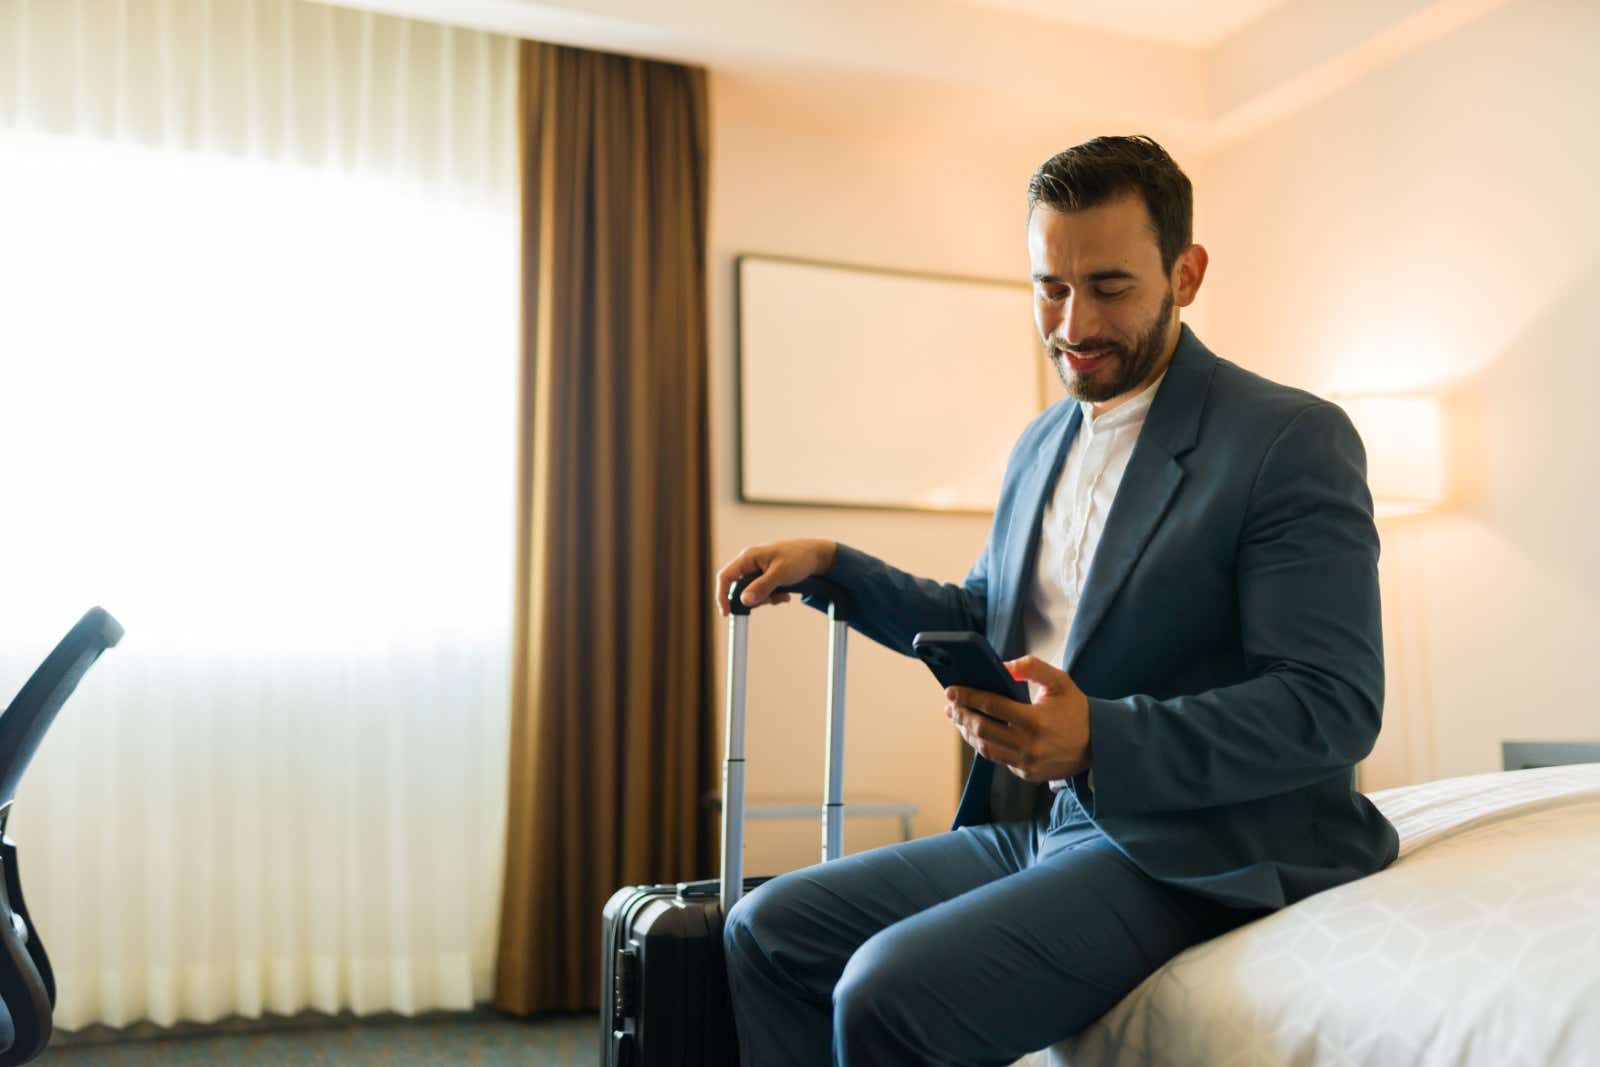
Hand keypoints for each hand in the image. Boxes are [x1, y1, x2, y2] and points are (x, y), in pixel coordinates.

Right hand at [715, 539, 837, 617]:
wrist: (818, 555)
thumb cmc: (800, 558)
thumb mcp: (781, 573)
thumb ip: (762, 586)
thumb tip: (745, 600)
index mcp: (749, 557)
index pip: (726, 576)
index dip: (722, 595)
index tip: (727, 613)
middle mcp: (750, 562)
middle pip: (738, 587)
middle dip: (753, 599)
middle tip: (770, 601)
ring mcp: (758, 569)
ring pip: (751, 591)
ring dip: (765, 598)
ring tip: (783, 596)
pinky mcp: (766, 575)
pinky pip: (761, 591)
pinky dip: (772, 596)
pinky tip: (785, 595)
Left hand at [946, 655, 1091, 782]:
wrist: (1099, 746)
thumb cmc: (1077, 711)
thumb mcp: (1060, 682)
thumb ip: (1032, 668)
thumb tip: (1003, 666)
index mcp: (1035, 720)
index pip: (991, 706)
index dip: (968, 697)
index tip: (951, 691)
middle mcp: (1028, 745)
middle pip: (982, 729)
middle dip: (961, 715)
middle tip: (951, 705)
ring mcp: (1026, 762)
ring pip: (985, 748)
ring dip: (968, 732)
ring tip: (959, 719)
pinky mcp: (1025, 773)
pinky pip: (997, 758)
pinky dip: (984, 744)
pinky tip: (977, 732)